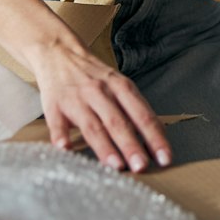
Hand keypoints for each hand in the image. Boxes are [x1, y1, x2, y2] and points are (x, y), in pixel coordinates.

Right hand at [32, 44, 170, 172]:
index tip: (164, 158)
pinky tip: (66, 149)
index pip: (142, 115)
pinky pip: (57, 123)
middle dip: (131, 146)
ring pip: (93, 125)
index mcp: (120, 87)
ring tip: (116, 166)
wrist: (59, 52)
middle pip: (118, 122)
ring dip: (105, 147)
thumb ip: (134, 110)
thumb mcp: (118, 85)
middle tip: (142, 166)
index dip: (155, 137)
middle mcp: (100, 92)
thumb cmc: (93, 76)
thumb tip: (155, 141)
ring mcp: (76, 99)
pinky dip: (61, 136)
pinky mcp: (55, 106)